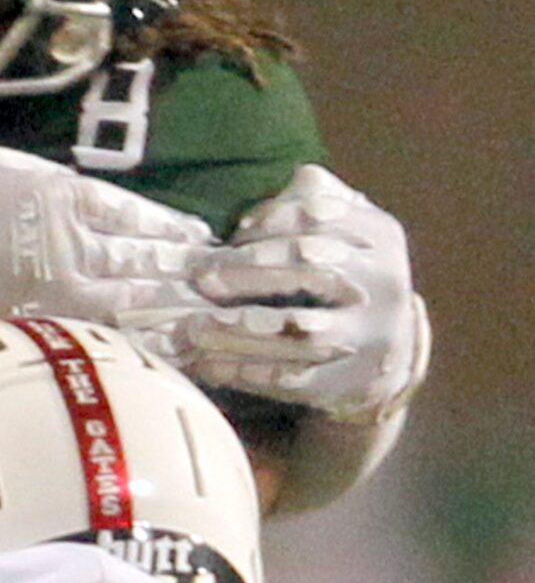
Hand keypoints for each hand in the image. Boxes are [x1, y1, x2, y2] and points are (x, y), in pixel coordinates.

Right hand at [0, 146, 216, 329]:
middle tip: (226, 282)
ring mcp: (55, 290)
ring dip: (173, 308)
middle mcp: (69, 245)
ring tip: (209, 316)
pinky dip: (134, 339)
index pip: (133, 215)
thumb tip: (90, 202)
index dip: (170, 227)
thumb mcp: (3, 166)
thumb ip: (53, 185)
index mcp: (61, 197)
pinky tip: (164, 346)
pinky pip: (98, 332)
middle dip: (186, 271)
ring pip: (130, 299)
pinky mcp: (38, 324)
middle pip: (142, 259)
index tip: (200, 236)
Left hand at [179, 166, 428, 418]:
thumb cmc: (340, 270)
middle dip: (249, 271)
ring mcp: (372, 336)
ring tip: (195, 327)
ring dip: (240, 327)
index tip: (231, 235)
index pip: (317, 217)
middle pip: (311, 268)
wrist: (387, 345)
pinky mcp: (352, 381)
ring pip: (301, 330)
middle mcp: (384, 284)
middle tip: (202, 279)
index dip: (267, 224)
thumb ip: (301, 200)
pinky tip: (209, 364)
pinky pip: (294, 378)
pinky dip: (247, 370)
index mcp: (378, 235)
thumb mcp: (338, 225)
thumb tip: (248, 219)